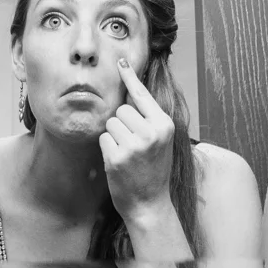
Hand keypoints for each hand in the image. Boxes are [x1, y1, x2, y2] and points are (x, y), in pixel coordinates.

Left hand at [100, 56, 176, 223]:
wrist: (150, 205)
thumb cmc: (154, 171)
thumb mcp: (160, 141)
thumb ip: (149, 118)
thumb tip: (131, 92)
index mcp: (164, 125)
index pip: (142, 95)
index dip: (130, 77)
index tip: (121, 61)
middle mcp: (151, 133)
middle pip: (122, 110)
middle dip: (122, 123)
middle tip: (133, 144)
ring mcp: (133, 146)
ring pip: (110, 123)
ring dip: (114, 136)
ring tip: (127, 154)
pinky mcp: (116, 157)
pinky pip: (103, 138)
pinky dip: (107, 148)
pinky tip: (119, 163)